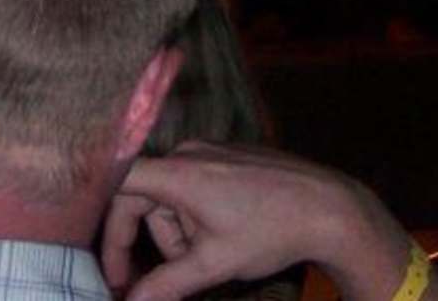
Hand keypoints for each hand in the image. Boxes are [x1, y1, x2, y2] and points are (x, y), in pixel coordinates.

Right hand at [102, 142, 416, 300]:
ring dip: (178, 236)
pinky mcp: (227, 158)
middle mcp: (189, 153)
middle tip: (155, 284)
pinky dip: (195, 221)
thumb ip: (166, 285)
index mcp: (180, 172)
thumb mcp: (215, 264)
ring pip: (170, 199)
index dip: (107, 227)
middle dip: (149, 244)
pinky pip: (192, 188)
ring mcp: (210, 152)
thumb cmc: (271, 232)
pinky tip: (222, 241)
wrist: (330, 208)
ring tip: (210, 260)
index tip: (113, 269)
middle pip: (143, 199)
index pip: (118, 184)